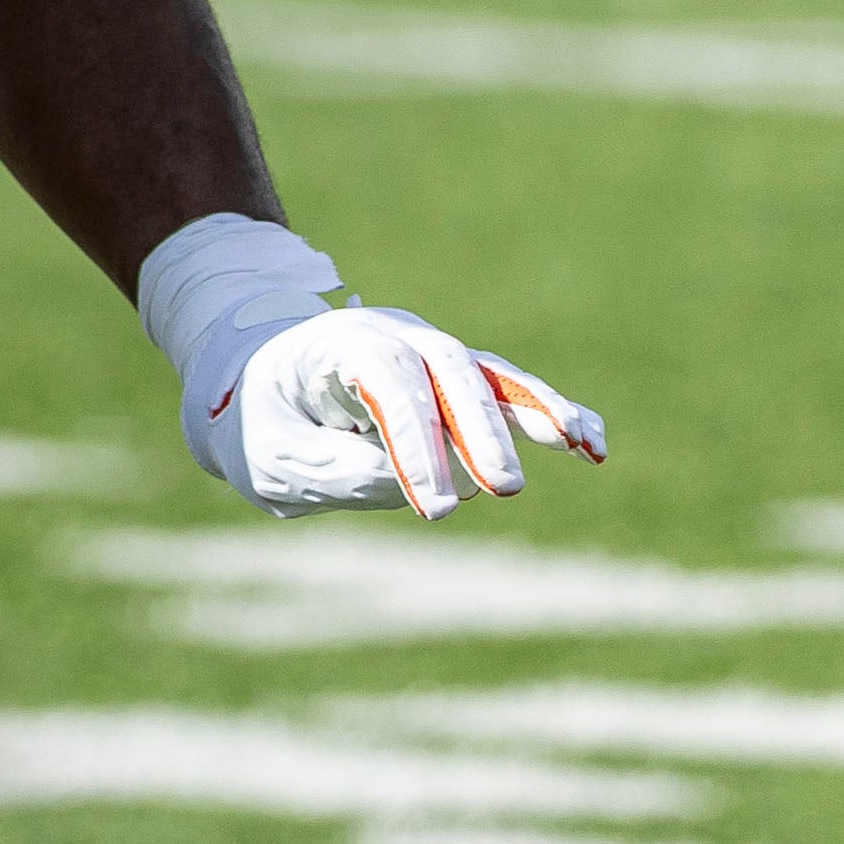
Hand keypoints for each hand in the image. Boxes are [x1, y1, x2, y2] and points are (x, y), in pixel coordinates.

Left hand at [184, 300, 604, 519]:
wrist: (252, 375)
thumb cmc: (258, 420)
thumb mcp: (272, 458)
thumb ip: (337, 472)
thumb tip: (426, 485)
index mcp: (337, 345)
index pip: (388, 382)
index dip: (416, 442)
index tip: (436, 507)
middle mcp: (392, 337)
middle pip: (447, 370)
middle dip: (481, 429)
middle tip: (504, 489)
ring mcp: (428, 353)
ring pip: (488, 374)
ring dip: (535, 410)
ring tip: (580, 444)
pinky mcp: (452, 381)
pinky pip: (506, 392)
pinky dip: (545, 414)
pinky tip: (590, 445)